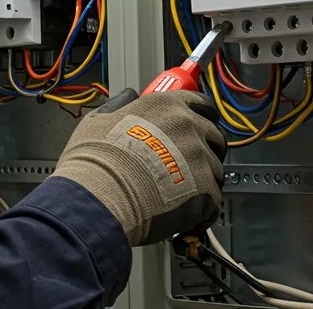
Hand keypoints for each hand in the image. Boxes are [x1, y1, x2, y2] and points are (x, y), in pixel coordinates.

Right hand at [50, 89, 225, 245]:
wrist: (102, 194)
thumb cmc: (96, 161)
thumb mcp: (100, 120)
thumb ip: (121, 106)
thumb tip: (129, 98)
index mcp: (166, 106)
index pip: (200, 103)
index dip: (200, 117)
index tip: (197, 125)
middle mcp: (189, 127)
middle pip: (214, 136)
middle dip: (205, 150)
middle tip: (186, 165)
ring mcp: (200, 158)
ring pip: (216, 171)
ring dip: (202, 182)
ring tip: (178, 194)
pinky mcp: (206, 191)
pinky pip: (214, 202)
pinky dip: (201, 211)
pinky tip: (182, 214)